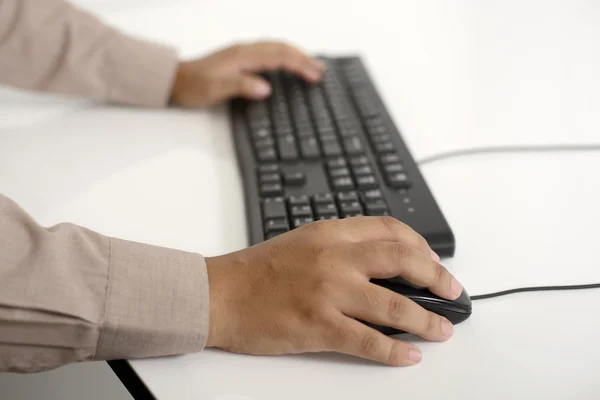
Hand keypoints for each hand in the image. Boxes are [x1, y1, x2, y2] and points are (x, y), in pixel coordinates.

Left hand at [170, 41, 324, 107]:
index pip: (279, 57)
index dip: (300, 66)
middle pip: (282, 49)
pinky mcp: (240, 58)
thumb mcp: (216, 90)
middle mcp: (244, 50)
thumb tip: (265, 88)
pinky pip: (269, 51)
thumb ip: (242, 87)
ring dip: (296, 55)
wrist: (173, 80)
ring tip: (311, 64)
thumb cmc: (192, 86)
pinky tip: (287, 63)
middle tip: (321, 70)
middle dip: (304, 58)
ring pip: (276, 48)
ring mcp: (242, 52)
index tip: (315, 76)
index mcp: (243, 56)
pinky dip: (284, 55)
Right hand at [205, 217, 462, 365]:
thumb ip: (340, 245)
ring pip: (393, 305)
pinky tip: (409, 355)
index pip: (389, 230)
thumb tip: (381, 262)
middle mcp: (334, 257)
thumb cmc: (258, 270)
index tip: (433, 261)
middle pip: (402, 261)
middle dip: (436, 277)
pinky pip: (368, 341)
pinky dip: (394, 351)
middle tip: (452, 291)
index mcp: (330, 233)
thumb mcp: (303, 241)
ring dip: (425, 319)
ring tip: (442, 330)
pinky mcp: (318, 326)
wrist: (221, 293)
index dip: (420, 246)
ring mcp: (328, 292)